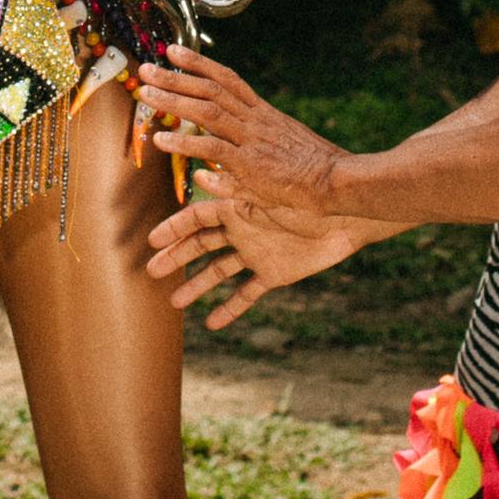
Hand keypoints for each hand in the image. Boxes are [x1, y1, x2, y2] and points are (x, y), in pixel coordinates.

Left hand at [135, 46, 345, 213]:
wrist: (335, 181)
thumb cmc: (312, 170)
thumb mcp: (280, 152)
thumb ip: (247, 155)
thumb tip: (212, 170)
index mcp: (263, 113)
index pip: (227, 79)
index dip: (199, 64)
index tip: (173, 51)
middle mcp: (254, 119)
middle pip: (210, 89)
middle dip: (176, 77)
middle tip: (145, 68)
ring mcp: (251, 139)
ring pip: (206, 111)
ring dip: (172, 101)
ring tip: (145, 94)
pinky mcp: (249, 162)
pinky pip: (210, 147)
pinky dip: (184, 142)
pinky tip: (160, 139)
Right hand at [144, 186, 372, 328]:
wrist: (347, 215)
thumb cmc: (309, 196)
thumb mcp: (267, 192)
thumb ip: (234, 187)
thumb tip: (199, 175)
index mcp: (238, 206)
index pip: (196, 218)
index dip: (173, 229)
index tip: (150, 241)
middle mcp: (243, 230)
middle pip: (202, 245)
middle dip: (177, 258)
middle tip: (152, 272)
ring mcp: (258, 252)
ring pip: (220, 271)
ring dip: (198, 286)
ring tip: (175, 303)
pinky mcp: (276, 272)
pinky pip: (248, 293)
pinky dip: (231, 308)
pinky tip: (213, 323)